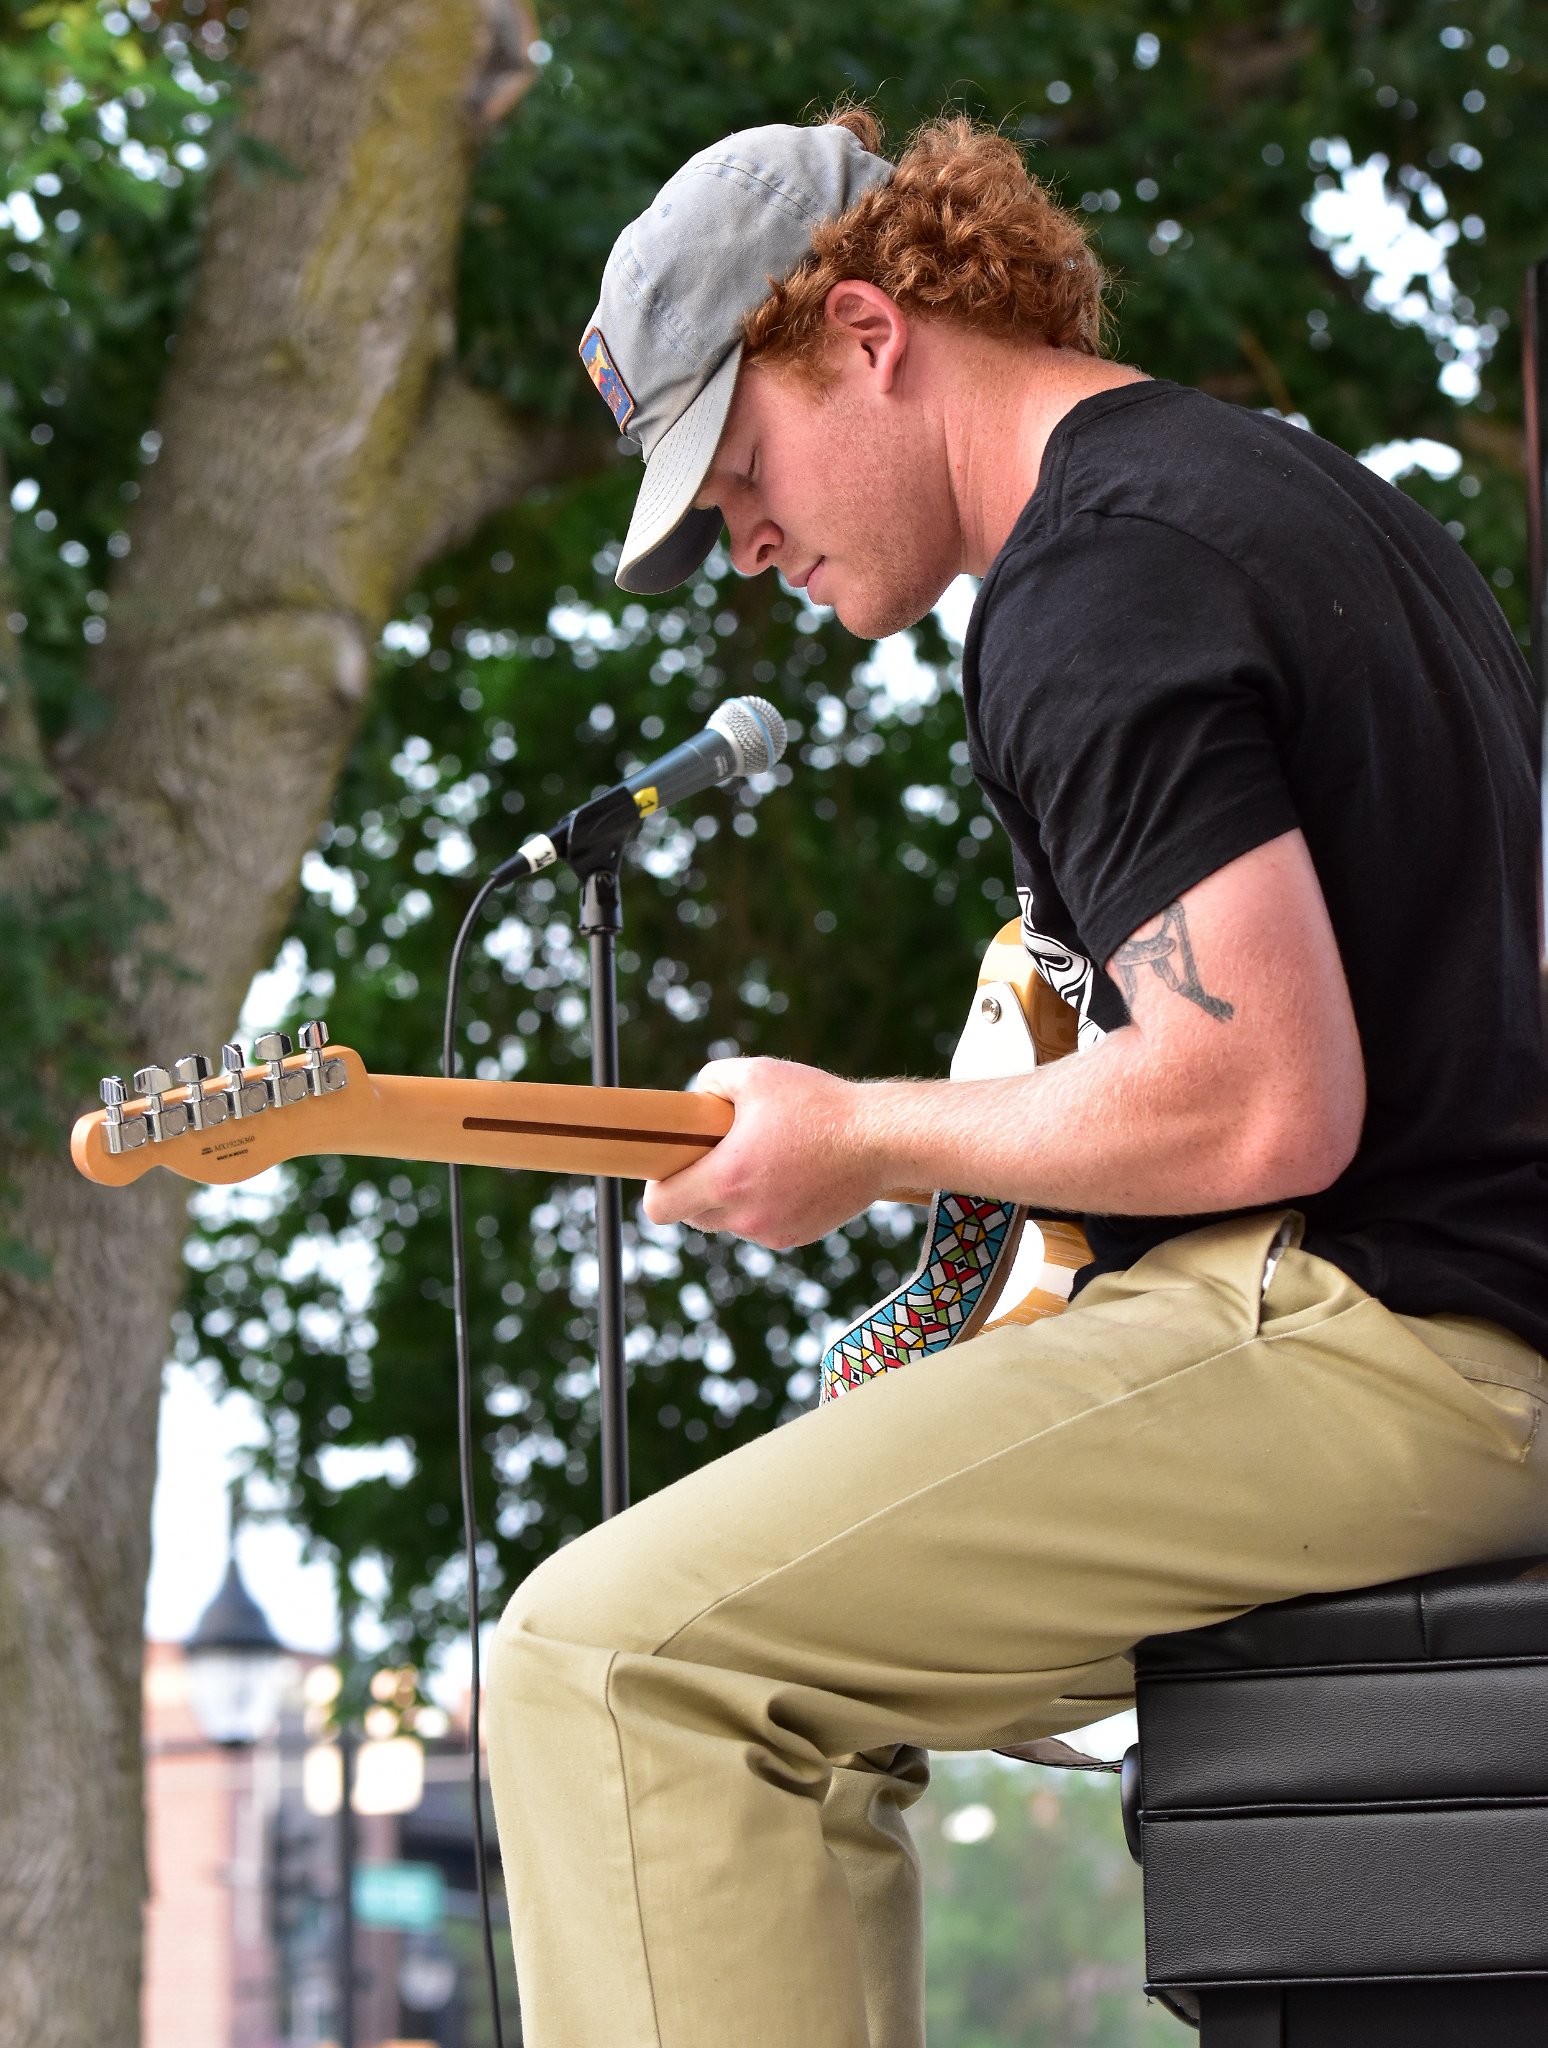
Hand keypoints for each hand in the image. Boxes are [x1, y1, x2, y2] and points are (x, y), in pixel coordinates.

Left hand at [641, 1057, 881, 1247]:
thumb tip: (695, 1097)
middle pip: (692, 1217)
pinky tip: (787, 1174)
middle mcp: (746, 1215)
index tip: (670, 1166)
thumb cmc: (818, 1104)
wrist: (881, 1140)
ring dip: (732, 1198)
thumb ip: (711, 1080)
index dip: (657, 1187)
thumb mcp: (757, 1074)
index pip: (660, 1208)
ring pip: (729, 1222)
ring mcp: (772, 1232)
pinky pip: (762, 1225)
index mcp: (727, 1178)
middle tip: (715, 1155)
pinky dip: (763, 1205)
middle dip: (695, 1189)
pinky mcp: (798, 1237)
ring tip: (759, 1159)